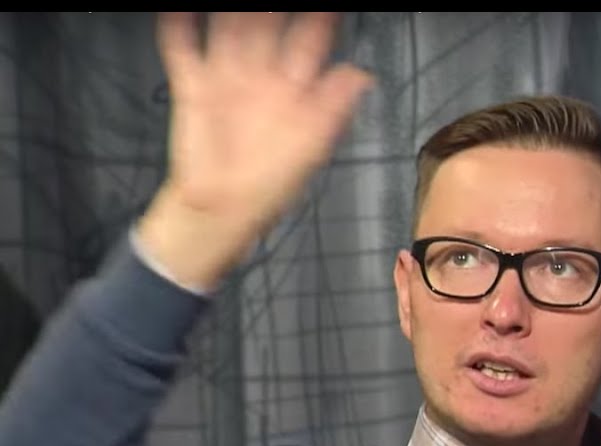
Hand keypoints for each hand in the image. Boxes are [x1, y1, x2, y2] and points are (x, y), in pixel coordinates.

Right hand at [138, 12, 373, 288]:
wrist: (222, 211)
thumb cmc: (271, 183)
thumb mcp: (311, 149)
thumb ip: (333, 109)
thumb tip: (362, 75)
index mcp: (293, 90)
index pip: (309, 43)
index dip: (320, 21)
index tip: (331, 6)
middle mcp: (261, 77)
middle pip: (268, 27)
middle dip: (273, 7)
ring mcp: (226, 79)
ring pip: (229, 30)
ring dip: (231, 11)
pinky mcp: (193, 89)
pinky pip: (183, 51)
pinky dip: (179, 27)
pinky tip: (180, 9)